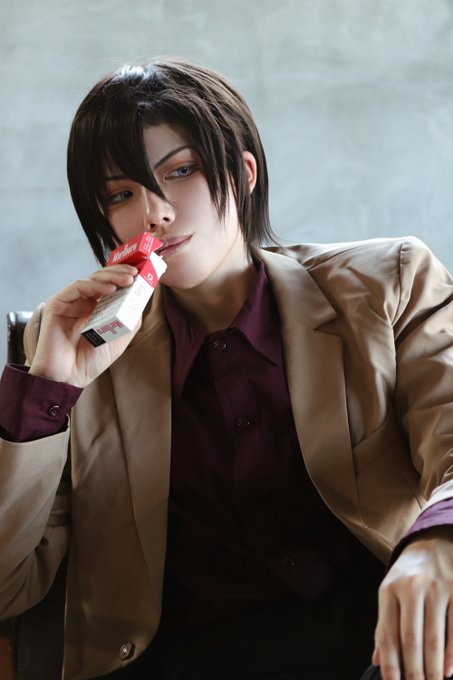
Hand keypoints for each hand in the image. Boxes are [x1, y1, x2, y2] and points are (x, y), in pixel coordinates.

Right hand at [29, 264, 139, 386]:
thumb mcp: (120, 337)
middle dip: (120, 273)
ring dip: (111, 277)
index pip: (111, 286)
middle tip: (135, 274)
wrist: (69, 377)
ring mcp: (70, 302)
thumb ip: (130, 318)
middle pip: (102, 279)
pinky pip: (77, 288)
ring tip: (128, 280)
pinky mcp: (57, 304)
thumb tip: (141, 298)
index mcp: (97, 309)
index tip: (141, 274)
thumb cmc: (91, 360)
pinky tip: (110, 289)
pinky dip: (94, 286)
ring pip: (91, 280)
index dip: (125, 277)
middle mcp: (83, 303)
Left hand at [373, 527, 452, 679]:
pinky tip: (448, 670)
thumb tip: (378, 659)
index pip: (387, 633)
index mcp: (389, 589)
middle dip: (413, 672)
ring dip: (433, 668)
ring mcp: (436, 588)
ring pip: (434, 637)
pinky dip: (452, 654)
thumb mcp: (390, 591)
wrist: (433, 543)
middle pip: (411, 639)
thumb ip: (385, 624)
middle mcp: (411, 587)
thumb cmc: (408, 574)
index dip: (390, 664)